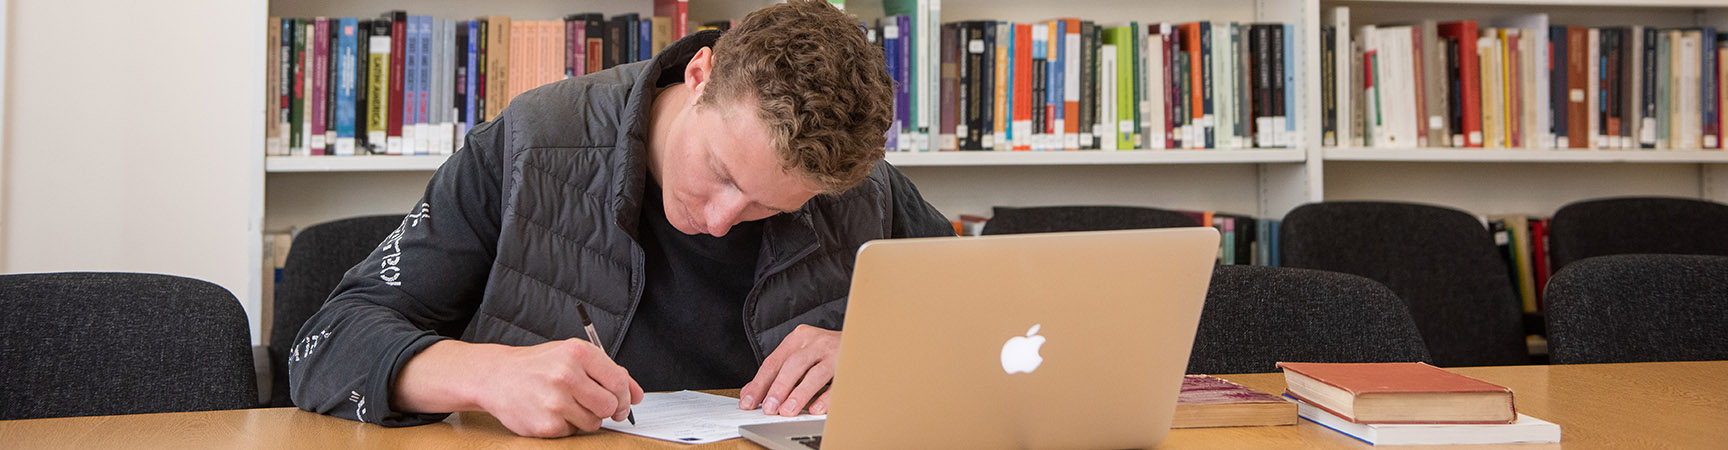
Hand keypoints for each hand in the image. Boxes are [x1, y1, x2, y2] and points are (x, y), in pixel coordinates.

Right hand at [393, 339, 643, 437]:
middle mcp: (566, 375)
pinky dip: (567, 426)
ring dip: (585, 418)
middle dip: (607, 409)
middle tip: (593, 404)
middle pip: (610, 405)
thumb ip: (608, 373)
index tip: (622, 401)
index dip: (625, 395)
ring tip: (565, 404)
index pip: (619, 381)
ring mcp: (555, 402)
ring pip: (594, 422)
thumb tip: (638, 394)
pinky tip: (551, 411)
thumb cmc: (538, 365)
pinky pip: (573, 433)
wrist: (496, 377)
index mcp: (577, 352)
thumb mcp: (573, 356)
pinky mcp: (546, 424)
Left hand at [739, 325, 840, 415]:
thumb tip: (751, 393)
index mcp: (798, 338)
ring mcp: (834, 353)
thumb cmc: (826, 351)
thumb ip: (778, 372)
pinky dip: (826, 397)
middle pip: (793, 365)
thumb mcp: (800, 354)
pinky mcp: (850, 365)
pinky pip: (837, 383)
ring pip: (814, 373)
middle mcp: (815, 342)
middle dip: (779, 388)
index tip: (749, 402)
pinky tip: (816, 409)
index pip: (773, 362)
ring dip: (799, 394)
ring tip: (788, 411)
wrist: (862, 339)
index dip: (760, 384)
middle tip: (770, 408)